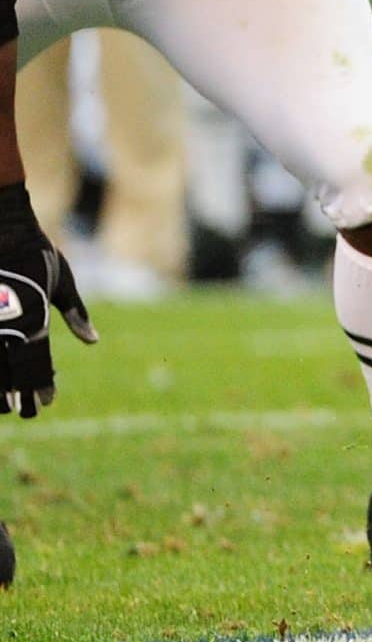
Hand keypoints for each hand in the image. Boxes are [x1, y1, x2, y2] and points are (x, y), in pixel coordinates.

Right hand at [0, 185, 96, 417]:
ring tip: (5, 408)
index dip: (42, 384)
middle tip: (27, 414)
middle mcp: (10, 324)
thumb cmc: (37, 254)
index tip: (46, 402)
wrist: (4, 228)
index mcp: (35, 319)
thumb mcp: (63, 282)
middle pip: (14, 370)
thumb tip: (93, 341)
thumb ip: (77, 314)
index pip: (39, 361)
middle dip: (21, 394)